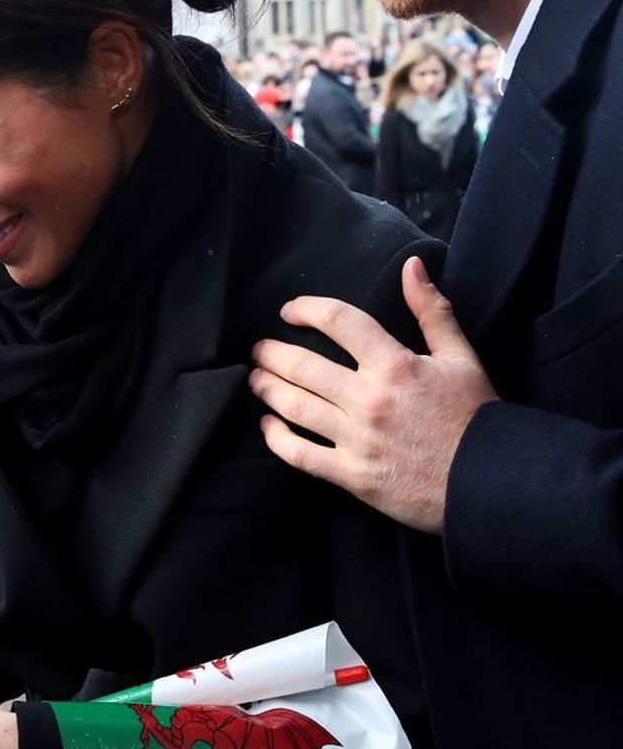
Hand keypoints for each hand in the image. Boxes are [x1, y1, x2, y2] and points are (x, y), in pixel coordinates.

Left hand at [249, 256, 496, 532]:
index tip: (290, 310)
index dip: (308, 309)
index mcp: (395, 365)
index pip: (340, 322)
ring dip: (268, 389)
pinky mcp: (353, 476)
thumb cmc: (475, 417)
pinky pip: (302, 455)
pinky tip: (268, 427)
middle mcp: (369, 400)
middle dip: (272, 353)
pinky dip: (277, 439)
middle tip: (259, 349)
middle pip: (303, 366)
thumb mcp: (461, 357)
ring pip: (295, 407)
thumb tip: (412, 266)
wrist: (491, 482)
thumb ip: (432, 310)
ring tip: (256, 379)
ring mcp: (358, 440)